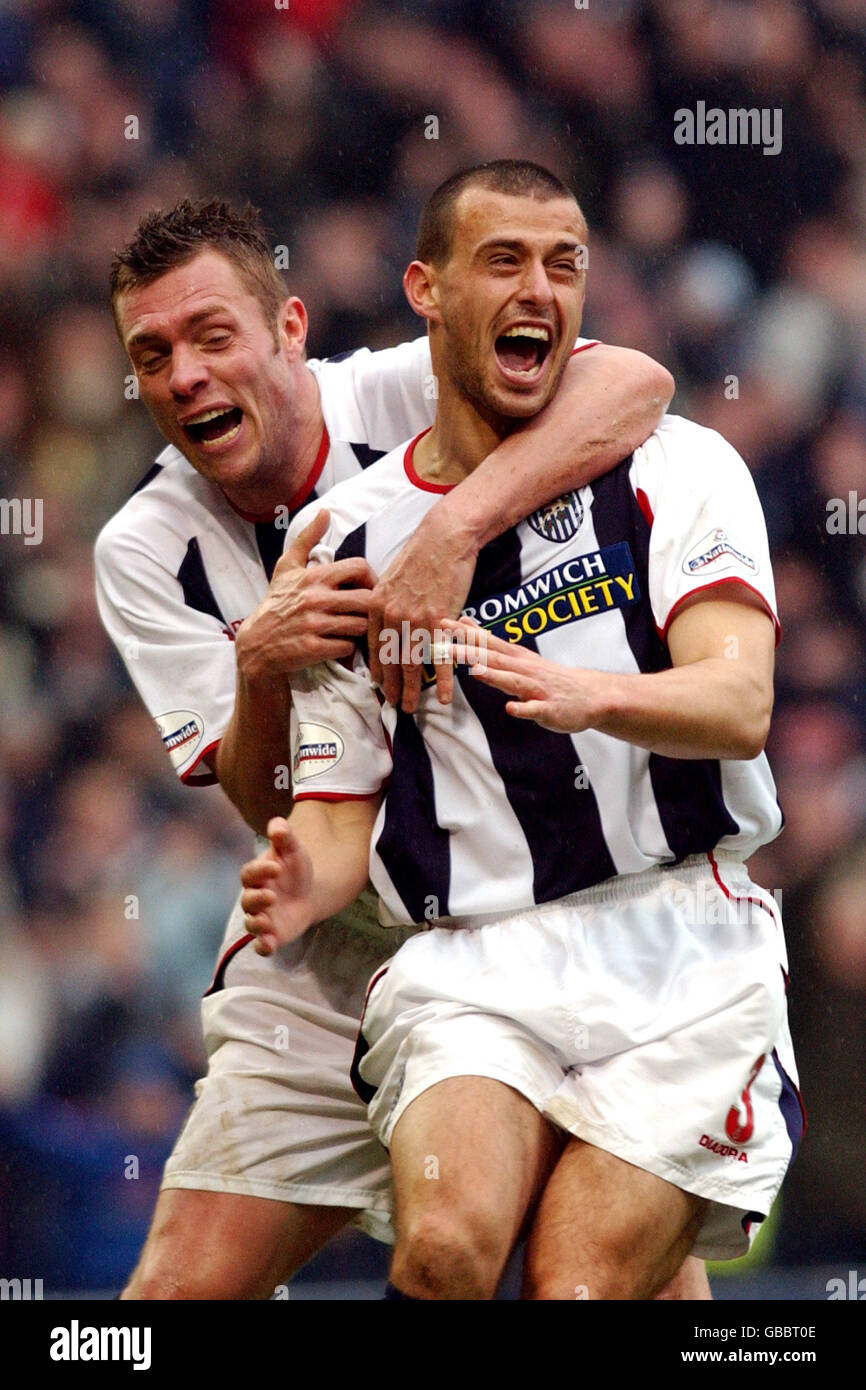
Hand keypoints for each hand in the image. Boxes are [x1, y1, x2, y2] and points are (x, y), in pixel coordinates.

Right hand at [237, 510, 377, 679]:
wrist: (257, 642)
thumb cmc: (277, 602)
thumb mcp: (287, 566)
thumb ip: (307, 538)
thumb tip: (325, 512)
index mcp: (314, 576)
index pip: (359, 568)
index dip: (372, 579)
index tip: (368, 589)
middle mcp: (315, 599)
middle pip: (366, 600)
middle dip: (369, 608)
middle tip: (365, 614)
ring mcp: (313, 625)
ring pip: (360, 625)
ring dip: (360, 629)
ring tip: (353, 629)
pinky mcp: (312, 648)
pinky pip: (347, 647)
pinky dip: (348, 648)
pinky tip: (339, 644)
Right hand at [240, 817, 315, 954]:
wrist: (309, 892)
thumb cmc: (295, 868)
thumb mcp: (293, 849)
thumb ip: (285, 836)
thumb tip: (278, 824)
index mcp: (257, 875)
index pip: (249, 873)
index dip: (259, 871)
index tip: (276, 867)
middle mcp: (255, 898)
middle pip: (247, 901)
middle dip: (256, 900)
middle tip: (272, 896)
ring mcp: (262, 918)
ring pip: (251, 924)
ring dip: (256, 925)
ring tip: (267, 922)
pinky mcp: (272, 935)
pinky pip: (261, 944)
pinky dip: (263, 946)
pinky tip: (269, 946)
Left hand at [367, 509, 477, 712]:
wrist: (444, 539)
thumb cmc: (419, 555)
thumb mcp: (390, 578)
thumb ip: (385, 602)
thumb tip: (383, 620)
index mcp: (376, 606)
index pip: (372, 647)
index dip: (376, 670)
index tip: (379, 686)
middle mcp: (391, 616)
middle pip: (389, 660)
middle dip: (392, 687)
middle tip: (394, 705)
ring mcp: (415, 620)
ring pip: (411, 664)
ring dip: (412, 690)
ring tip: (411, 708)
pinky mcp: (439, 621)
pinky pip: (441, 657)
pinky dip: (444, 681)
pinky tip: (445, 698)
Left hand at [441, 617, 605, 733]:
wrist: (590, 695)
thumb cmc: (548, 677)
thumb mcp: (518, 656)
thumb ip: (491, 643)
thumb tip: (465, 624)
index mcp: (516, 658)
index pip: (487, 642)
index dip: (464, 633)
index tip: (442, 623)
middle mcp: (525, 670)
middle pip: (494, 659)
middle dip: (469, 652)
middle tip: (446, 646)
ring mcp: (538, 689)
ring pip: (513, 681)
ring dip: (494, 676)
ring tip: (475, 671)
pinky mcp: (549, 709)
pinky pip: (535, 709)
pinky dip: (523, 709)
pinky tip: (511, 709)